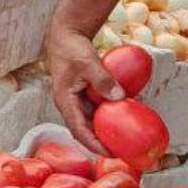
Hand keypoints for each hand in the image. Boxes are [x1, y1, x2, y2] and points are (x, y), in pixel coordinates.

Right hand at [45, 26, 122, 151]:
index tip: (109, 153)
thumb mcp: (88, 62)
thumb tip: (119, 97)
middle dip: (101, 143)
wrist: (66, 34)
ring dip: (104, 131)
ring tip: (123, 140)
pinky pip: (96, 110)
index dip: (94, 144)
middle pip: (84, 131)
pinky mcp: (83, 95)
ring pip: (91, 122)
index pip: (78, 130)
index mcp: (65, 102)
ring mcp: (76, 101)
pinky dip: (107, 116)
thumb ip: (102, 80)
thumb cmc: (72, 48)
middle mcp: (69, 105)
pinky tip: (122, 117)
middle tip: (121, 151)